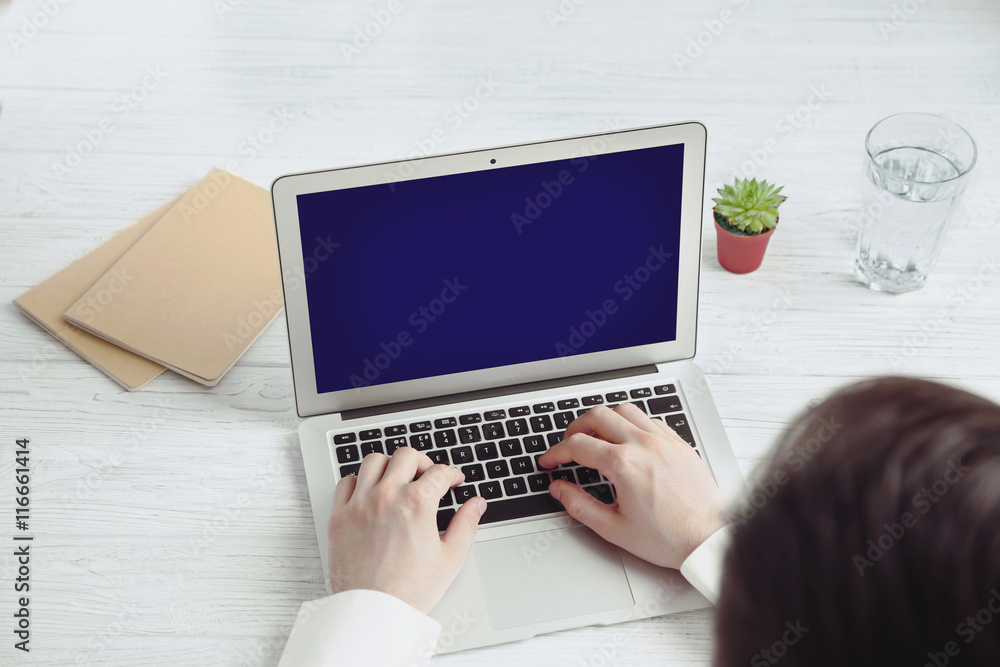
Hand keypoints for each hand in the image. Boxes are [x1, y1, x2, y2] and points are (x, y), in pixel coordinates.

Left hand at [327, 447, 486, 613]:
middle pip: (407, 456)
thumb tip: (476, 505)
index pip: (439, 472)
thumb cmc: (410, 592)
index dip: (452, 475)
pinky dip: (359, 481)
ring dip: (390, 465)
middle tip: (429, 475)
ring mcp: (359, 504)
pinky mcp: (339, 516)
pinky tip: (370, 491)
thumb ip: (467, 525)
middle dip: (424, 462)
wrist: (373, 614)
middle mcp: (387, 496)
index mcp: (417, 504)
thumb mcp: (451, 558)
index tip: (453, 482)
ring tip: (399, 478)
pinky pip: (346, 482)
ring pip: (374, 460)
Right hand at [538, 404, 726, 569]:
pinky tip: (628, 440)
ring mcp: (664, 441)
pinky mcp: (679, 444)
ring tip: (596, 437)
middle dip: (575, 428)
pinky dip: (632, 423)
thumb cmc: (669, 537)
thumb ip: (580, 506)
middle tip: (568, 445)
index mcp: (624, 464)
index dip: (556, 453)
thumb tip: (560, 490)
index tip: (550, 462)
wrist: (709, 539)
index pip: (577, 445)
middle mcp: (643, 445)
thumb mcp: (614, 528)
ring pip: (624, 410)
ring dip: (604, 420)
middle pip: (597, 416)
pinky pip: (649, 419)